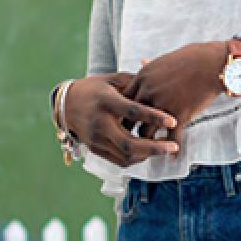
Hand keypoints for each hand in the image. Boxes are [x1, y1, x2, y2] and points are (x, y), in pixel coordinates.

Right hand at [63, 73, 178, 167]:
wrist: (66, 104)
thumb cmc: (94, 89)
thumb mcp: (112, 80)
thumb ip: (135, 83)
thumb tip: (160, 84)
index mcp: (106, 102)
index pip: (132, 111)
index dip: (154, 117)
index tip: (173, 121)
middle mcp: (100, 123)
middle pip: (129, 143)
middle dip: (154, 147)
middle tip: (173, 146)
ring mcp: (96, 139)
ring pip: (126, 155)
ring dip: (148, 154)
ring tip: (164, 147)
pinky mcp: (96, 149)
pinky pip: (120, 160)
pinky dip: (137, 158)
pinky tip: (149, 151)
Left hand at [124, 42, 228, 142]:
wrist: (212, 64)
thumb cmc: (190, 58)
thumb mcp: (164, 60)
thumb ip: (150, 66)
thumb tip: (142, 62)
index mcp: (142, 78)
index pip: (123, 101)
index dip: (123, 113)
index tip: (125, 121)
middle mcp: (147, 92)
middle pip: (129, 118)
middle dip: (129, 131)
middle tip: (130, 141)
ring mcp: (162, 104)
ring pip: (145, 132)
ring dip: (147, 142)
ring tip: (148, 150)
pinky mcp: (179, 115)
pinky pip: (172, 138)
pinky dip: (172, 149)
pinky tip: (173, 157)